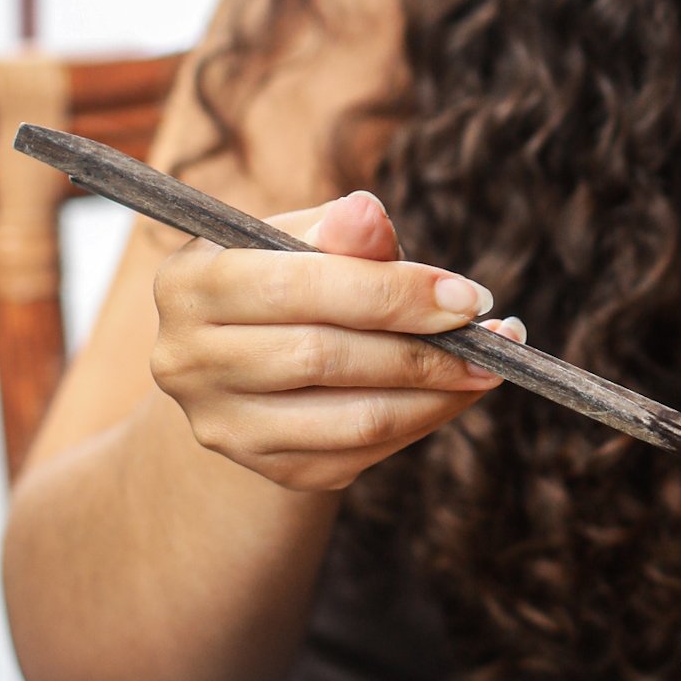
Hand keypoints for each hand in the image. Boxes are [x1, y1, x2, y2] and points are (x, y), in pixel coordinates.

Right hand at [150, 188, 524, 495]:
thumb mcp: (300, 239)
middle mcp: (188, 361)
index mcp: (190, 283)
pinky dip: (420, 422)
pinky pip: (362, 453)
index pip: (296, 287)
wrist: (249, 355)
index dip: (390, 292)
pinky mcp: (267, 468)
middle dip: (422, 347)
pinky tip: (454, 394)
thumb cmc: (287, 277)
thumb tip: (368, 213)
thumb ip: (338, 231)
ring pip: (351, 418)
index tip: (468, 297)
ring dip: (436, 394)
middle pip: (323, 357)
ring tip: (488, 366)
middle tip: (493, 336)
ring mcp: (224, 424)